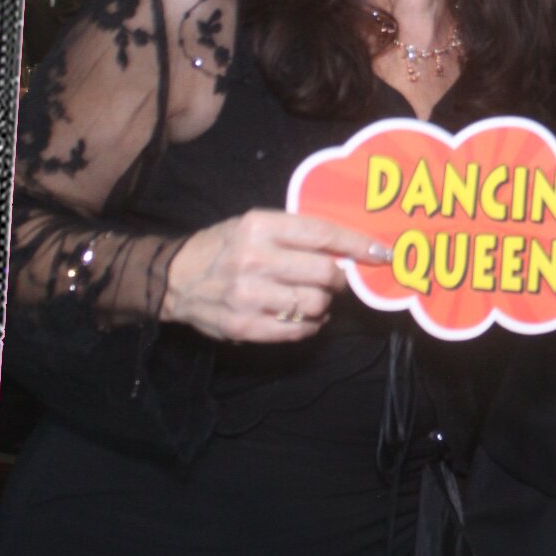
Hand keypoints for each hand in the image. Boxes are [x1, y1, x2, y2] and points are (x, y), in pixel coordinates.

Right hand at [161, 208, 392, 342]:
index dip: (357, 244)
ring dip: (323, 304)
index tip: (381, 253)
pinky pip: (298, 331)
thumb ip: (294, 234)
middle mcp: (254, 259)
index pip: (322, 234)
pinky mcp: (245, 326)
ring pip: (315, 305)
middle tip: (334, 279)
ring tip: (312, 297)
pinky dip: (309, 325)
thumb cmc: (223, 247)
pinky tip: (301, 317)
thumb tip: (344, 249)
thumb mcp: (253, 225)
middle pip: (325, 274)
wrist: (174, 279)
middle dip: (338, 279)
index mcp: (259, 226)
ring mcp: (248, 296)